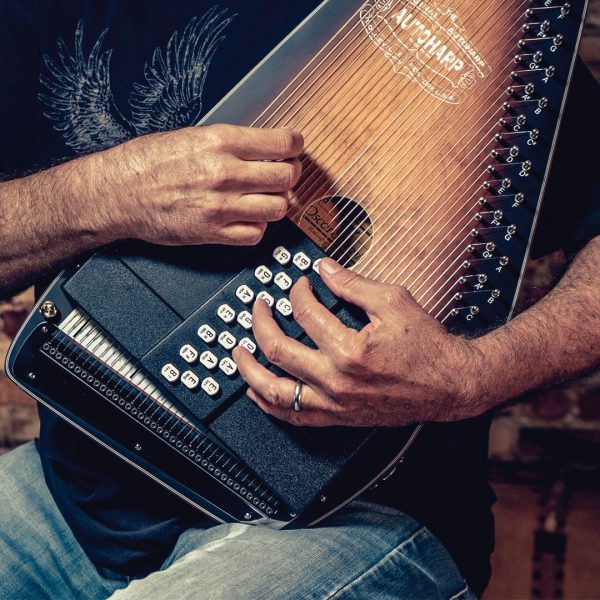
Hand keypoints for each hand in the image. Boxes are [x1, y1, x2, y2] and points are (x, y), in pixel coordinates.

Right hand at [93, 124, 302, 245]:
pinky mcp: (213, 233)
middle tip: (284, 174)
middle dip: (290, 174)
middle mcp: (225, 174)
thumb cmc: (148, 162)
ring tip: (265, 197)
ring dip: (277, 202)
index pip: (282, 144)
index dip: (296, 146)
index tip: (295, 149)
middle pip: (286, 177)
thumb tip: (265, 147)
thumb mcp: (192, 136)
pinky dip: (258, 226)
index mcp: (220, 142)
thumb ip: (232, 142)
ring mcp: (221, 207)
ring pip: (278, 208)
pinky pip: (256, 234)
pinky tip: (248, 217)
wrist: (118, 192)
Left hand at [233, 259, 486, 426]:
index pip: (306, 313)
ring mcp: (335, 404)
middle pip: (278, 350)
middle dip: (261, 322)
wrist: (448, 384)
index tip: (300, 284)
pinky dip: (270, 403)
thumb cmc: (427, 346)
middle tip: (258, 307)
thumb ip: (353, 284)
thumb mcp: (394, 301)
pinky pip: (294, 417)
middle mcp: (337, 381)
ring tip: (239, 353)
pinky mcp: (338, 418)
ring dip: (250, 370)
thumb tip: (324, 270)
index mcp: (350, 350)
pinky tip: (258, 391)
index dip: (297, 292)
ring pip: (276, 391)